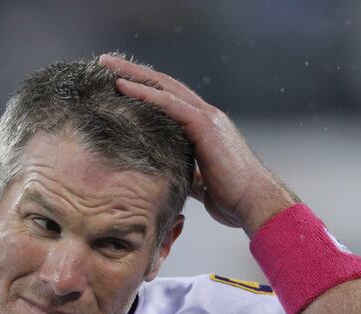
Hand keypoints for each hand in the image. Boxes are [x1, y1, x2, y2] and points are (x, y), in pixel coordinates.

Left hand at [98, 54, 297, 236]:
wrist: (255, 204)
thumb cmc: (232, 199)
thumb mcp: (201, 183)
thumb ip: (186, 173)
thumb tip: (170, 177)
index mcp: (204, 128)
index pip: (170, 99)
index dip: (145, 88)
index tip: (118, 82)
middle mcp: (207, 116)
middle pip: (164, 84)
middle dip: (134, 72)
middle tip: (106, 62)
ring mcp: (207, 118)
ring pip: (164, 86)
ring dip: (133, 73)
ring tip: (106, 64)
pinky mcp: (205, 126)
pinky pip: (169, 103)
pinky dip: (144, 93)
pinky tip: (122, 86)